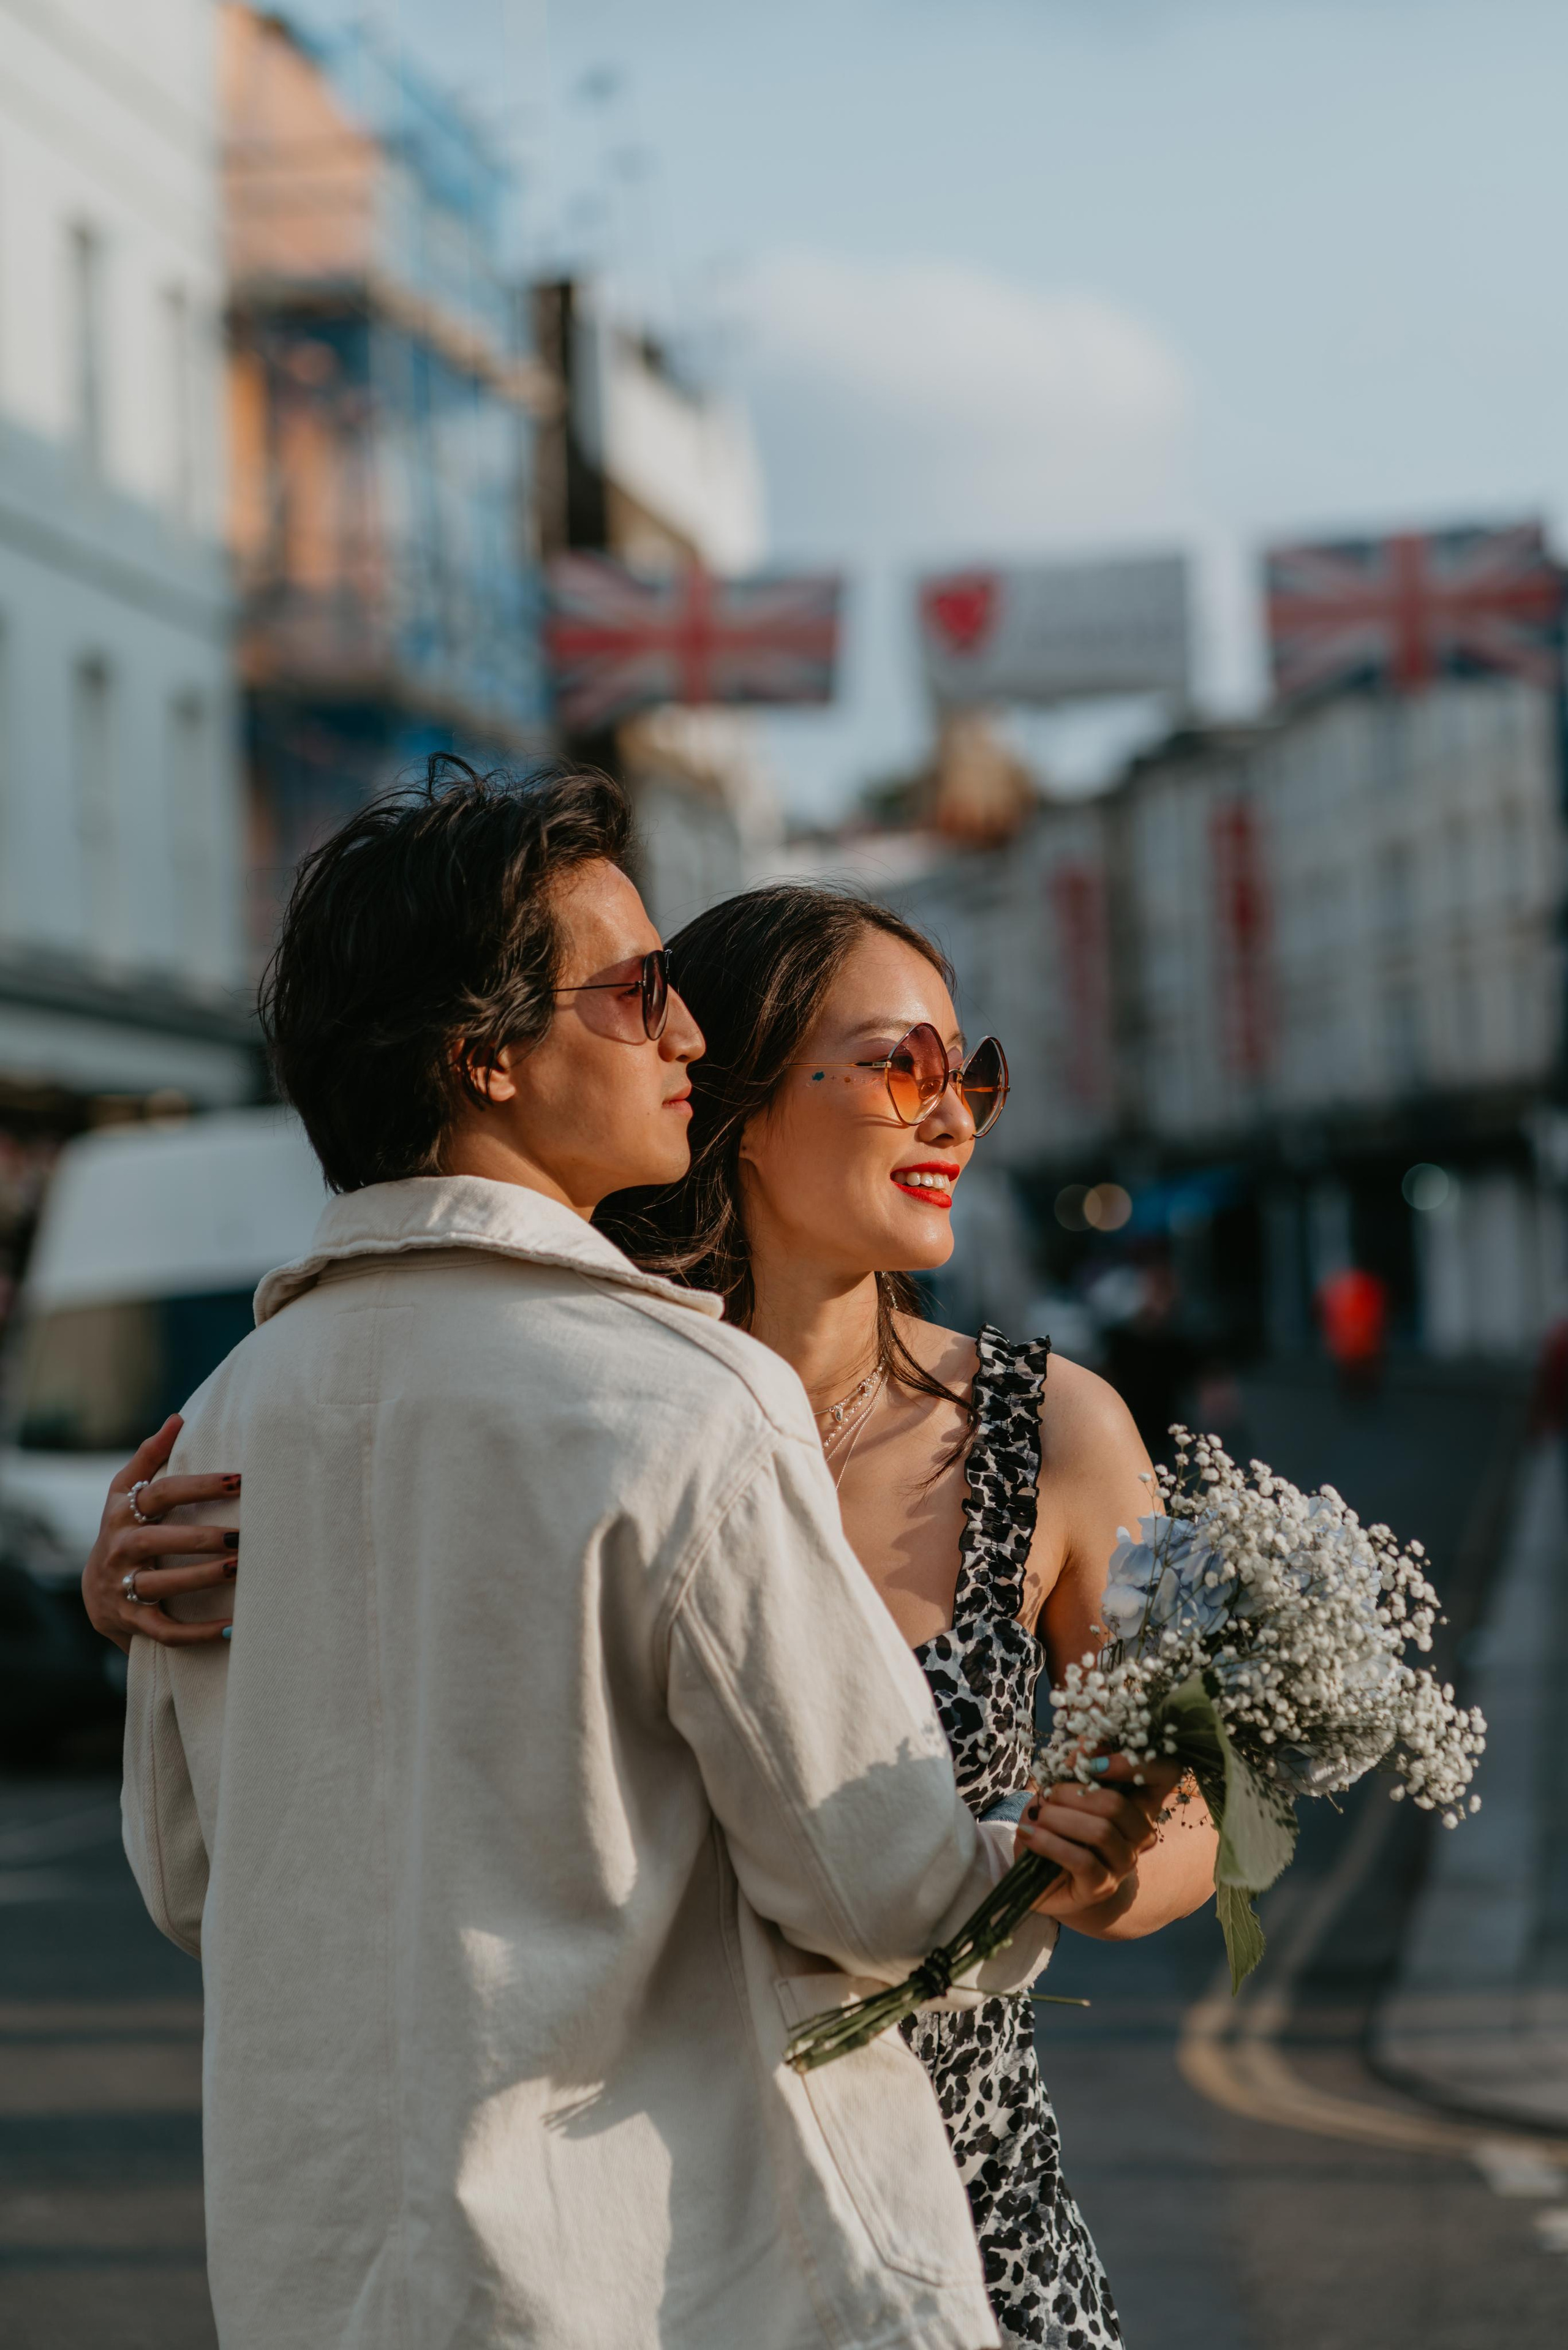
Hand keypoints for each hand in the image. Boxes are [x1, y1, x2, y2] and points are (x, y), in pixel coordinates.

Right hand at [80, 1416, 240, 1653]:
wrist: (96, 1593)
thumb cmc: (125, 1529)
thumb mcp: (126, 1492)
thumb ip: (150, 1455)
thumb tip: (178, 1418)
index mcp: (122, 1512)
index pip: (161, 1492)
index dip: (199, 1485)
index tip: (240, 1480)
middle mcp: (119, 1548)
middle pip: (157, 1539)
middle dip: (201, 1537)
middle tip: (243, 1535)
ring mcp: (122, 1586)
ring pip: (161, 1584)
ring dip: (202, 1577)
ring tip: (239, 1569)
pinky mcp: (131, 1621)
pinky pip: (165, 1631)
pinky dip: (198, 1632)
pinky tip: (233, 1627)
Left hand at [1012, 1755, 1183, 1935]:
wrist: (1043, 1875)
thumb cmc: (1057, 1824)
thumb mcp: (1064, 1787)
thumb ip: (1078, 1763)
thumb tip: (1083, 1742)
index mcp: (1140, 1799)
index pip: (1166, 1772)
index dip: (1136, 1762)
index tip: (1093, 1761)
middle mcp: (1141, 1831)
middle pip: (1118, 1804)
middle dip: (1073, 1793)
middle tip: (1048, 1792)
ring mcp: (1125, 1861)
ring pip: (1101, 1831)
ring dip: (1060, 1817)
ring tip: (1038, 1814)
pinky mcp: (1103, 1885)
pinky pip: (1082, 1860)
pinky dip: (1049, 1843)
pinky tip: (1029, 1833)